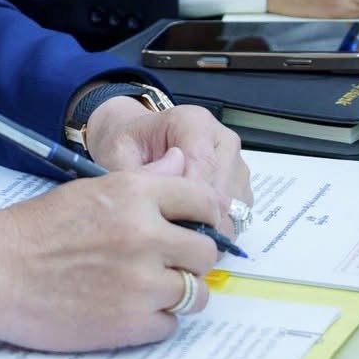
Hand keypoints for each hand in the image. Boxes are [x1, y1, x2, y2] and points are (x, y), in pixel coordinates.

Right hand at [0, 155, 228, 349]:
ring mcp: (141, 283)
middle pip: (206, 251)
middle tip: (172, 262)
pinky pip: (170, 325)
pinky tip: (130, 309)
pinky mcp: (130, 324)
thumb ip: (145, 181)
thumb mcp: (91, 188)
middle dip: (193, 258)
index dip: (206, 216)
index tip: (200, 226)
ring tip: (149, 288)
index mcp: (134, 194)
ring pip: (196, 292)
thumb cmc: (34, 230)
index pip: (203, 200)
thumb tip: (179, 164)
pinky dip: (156, 321)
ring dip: (179, 292)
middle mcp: (145, 235)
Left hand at [84, 96, 251, 225]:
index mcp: (194, 122)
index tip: (170, 224)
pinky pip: (237, 213)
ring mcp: (236, 161)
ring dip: (209, 225)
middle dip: (198, 218)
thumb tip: (167, 189)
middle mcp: (221, 139)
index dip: (189, 199)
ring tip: (177, 234)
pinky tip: (189, 228)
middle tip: (169, 236)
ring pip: (234, 207)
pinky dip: (216, 226)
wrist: (138, 141)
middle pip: (223, 190)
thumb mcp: (118, 153)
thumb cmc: (129, 145)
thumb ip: (138, 172)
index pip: (203, 163)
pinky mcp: (240, 183)